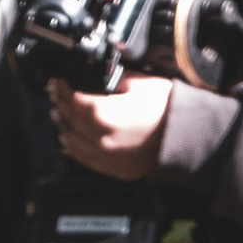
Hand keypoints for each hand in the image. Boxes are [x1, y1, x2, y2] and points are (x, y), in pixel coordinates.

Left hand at [48, 76, 171, 181]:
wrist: (186, 136)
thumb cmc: (167, 108)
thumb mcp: (140, 83)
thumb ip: (114, 78)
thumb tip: (101, 73)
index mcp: (105, 115)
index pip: (74, 101)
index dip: (63, 89)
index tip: (59, 81)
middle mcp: (101, 139)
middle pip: (70, 121)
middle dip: (61, 105)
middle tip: (56, 95)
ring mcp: (107, 157)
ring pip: (72, 143)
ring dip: (63, 128)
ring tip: (59, 116)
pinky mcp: (114, 169)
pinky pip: (85, 160)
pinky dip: (73, 148)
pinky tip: (70, 140)